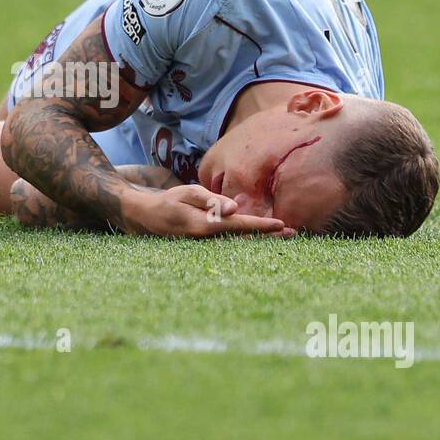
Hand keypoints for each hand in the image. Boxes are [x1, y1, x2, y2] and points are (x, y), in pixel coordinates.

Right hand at [121, 184, 294, 238]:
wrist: (146, 218)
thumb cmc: (168, 202)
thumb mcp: (187, 193)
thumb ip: (210, 200)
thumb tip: (233, 209)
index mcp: (205, 226)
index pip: (240, 226)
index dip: (261, 226)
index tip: (281, 225)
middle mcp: (208, 241)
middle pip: (244, 239)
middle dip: (268, 237)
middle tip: (294, 233)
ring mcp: (206, 246)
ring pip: (239, 243)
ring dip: (261, 239)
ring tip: (284, 235)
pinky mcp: (205, 246)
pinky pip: (230, 243)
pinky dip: (247, 239)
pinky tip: (259, 236)